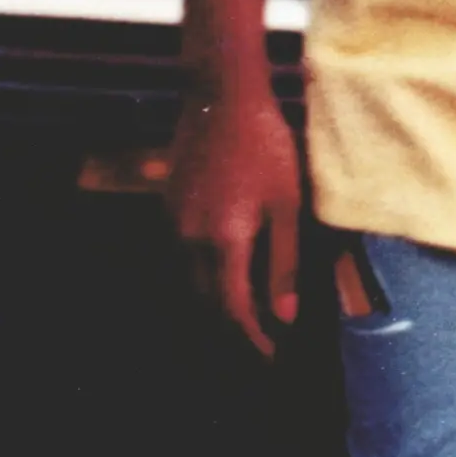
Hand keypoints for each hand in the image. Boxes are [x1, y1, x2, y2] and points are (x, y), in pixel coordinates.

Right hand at [169, 84, 304, 355]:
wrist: (220, 98)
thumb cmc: (265, 146)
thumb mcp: (288, 203)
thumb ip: (285, 262)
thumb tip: (287, 316)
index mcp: (222, 242)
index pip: (232, 310)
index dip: (251, 339)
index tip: (271, 358)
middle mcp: (188, 241)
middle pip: (206, 304)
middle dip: (233, 330)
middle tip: (261, 347)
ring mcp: (172, 226)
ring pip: (190, 283)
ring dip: (216, 305)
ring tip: (247, 319)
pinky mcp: (167, 210)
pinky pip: (182, 259)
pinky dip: (204, 277)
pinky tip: (225, 275)